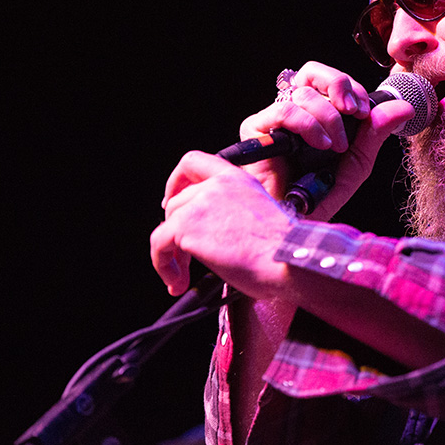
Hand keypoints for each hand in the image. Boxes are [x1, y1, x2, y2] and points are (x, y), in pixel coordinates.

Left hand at [150, 151, 295, 296]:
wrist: (285, 259)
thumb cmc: (282, 248)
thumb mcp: (259, 215)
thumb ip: (232, 210)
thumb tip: (211, 229)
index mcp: (236, 179)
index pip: (193, 163)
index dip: (176, 181)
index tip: (172, 199)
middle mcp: (217, 185)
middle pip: (176, 202)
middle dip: (176, 231)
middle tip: (185, 257)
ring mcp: (200, 203)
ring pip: (166, 225)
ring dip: (171, 254)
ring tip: (183, 276)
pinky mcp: (187, 226)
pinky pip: (158, 244)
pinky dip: (162, 265)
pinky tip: (177, 281)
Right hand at [239, 62, 413, 220]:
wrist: (295, 224)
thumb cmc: (321, 197)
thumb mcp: (357, 163)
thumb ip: (375, 132)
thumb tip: (404, 107)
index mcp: (316, 114)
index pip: (330, 81)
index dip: (351, 88)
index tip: (366, 112)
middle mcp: (294, 112)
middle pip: (312, 72)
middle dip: (340, 85)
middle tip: (354, 111)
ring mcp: (274, 119)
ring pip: (304, 93)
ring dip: (329, 118)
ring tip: (334, 147)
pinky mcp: (256, 129)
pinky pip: (285, 110)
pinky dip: (309, 125)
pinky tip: (320, 145)